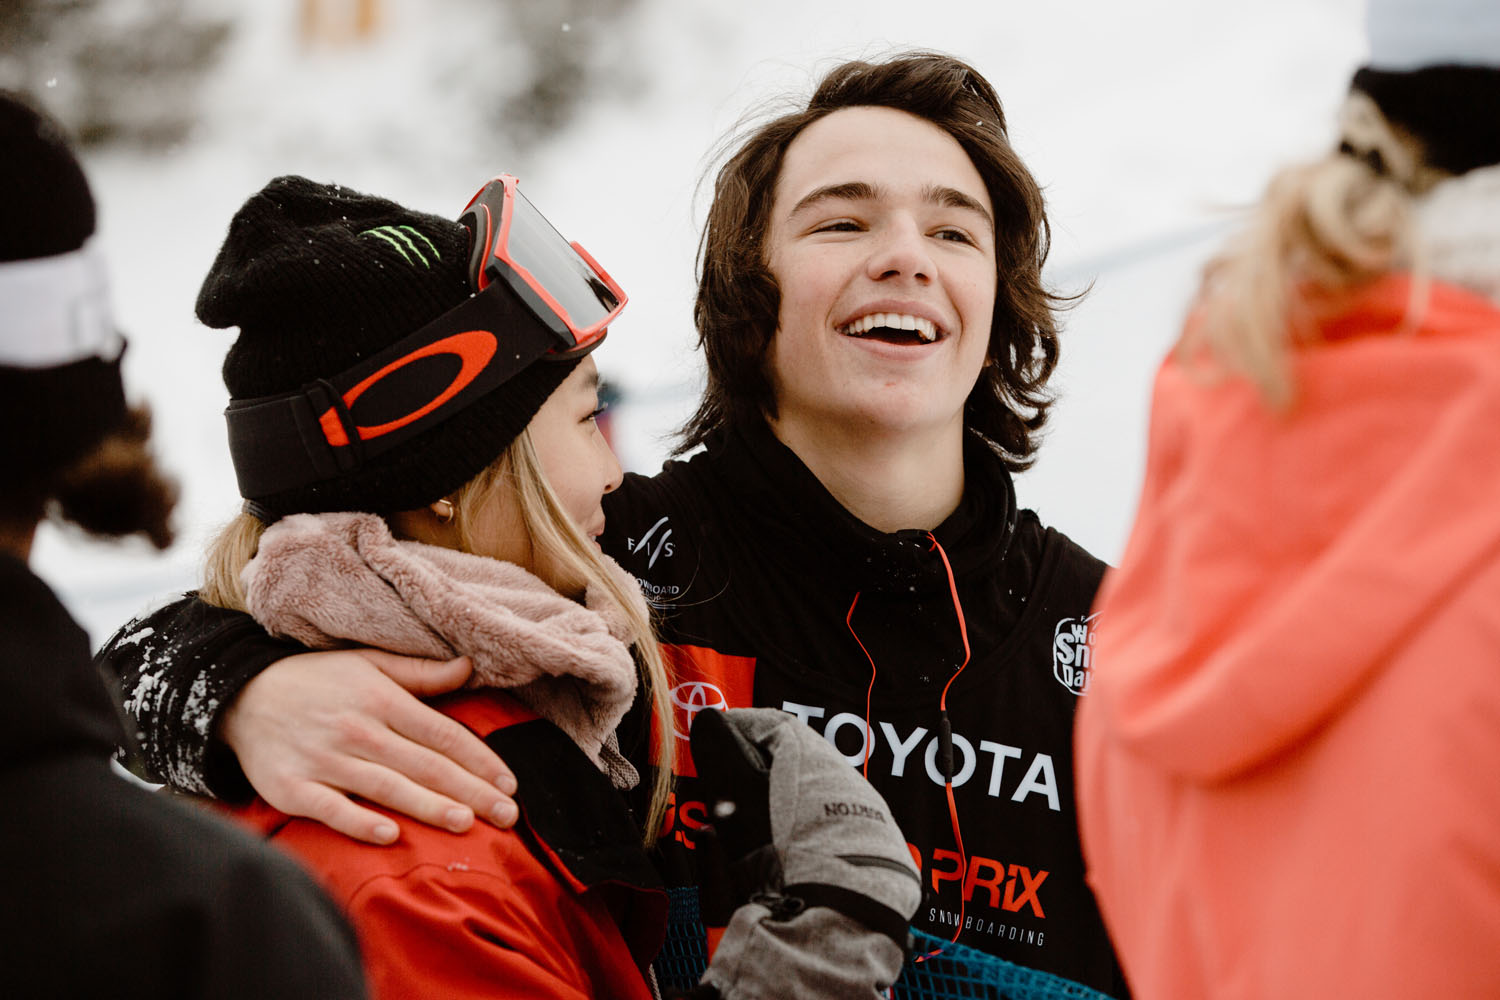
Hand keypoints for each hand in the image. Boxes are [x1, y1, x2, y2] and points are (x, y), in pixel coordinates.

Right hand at [220, 649, 518, 843]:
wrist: (241, 695)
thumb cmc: (315, 680)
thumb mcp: (367, 663)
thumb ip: (420, 672)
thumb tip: (470, 666)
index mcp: (380, 699)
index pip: (442, 733)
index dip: (479, 759)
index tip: (509, 783)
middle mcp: (357, 729)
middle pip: (424, 765)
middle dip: (470, 791)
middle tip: (508, 816)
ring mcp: (324, 760)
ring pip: (386, 787)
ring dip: (428, 806)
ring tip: (466, 824)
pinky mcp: (293, 788)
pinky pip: (331, 809)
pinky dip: (359, 822)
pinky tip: (390, 836)